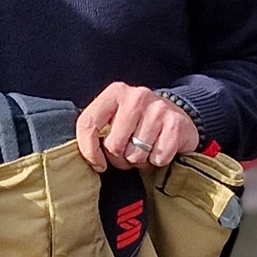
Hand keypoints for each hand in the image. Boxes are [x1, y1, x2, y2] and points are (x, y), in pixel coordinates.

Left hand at [76, 83, 198, 171]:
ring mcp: (158, 109)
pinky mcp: (176, 124)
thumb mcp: (115, 117)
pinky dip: (158, 161)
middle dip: (119, 158)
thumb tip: (78, 155)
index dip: (88, 150)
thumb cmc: (138, 122)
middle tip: (128, 152)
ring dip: (139, 160)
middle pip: (113, 145)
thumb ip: (97, 128)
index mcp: (115, 92)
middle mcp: (137, 96)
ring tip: (145, 149)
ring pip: (136, 155)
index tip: (98, 164)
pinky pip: (158, 158)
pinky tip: (160, 148)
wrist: (178, 116)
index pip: (88, 123)